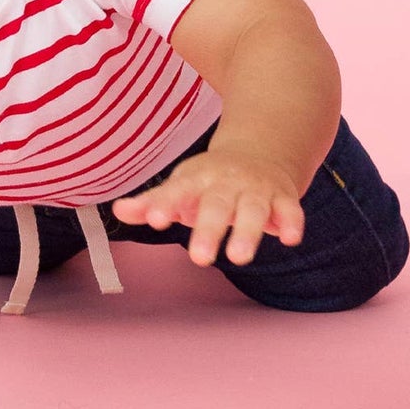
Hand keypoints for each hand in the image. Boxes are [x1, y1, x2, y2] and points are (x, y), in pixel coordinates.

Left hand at [112, 150, 305, 266]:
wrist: (262, 149)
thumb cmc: (212, 180)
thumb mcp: (182, 186)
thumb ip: (153, 203)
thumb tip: (118, 210)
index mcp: (198, 180)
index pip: (178, 192)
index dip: (165, 204)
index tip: (154, 220)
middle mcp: (227, 184)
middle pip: (216, 206)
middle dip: (208, 230)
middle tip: (198, 259)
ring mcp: (256, 190)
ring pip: (253, 210)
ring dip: (247, 231)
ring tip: (239, 257)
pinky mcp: (283, 198)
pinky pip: (290, 209)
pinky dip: (292, 222)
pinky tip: (290, 238)